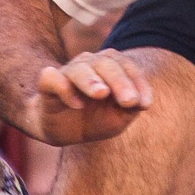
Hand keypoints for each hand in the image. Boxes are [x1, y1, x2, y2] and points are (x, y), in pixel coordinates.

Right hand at [31, 48, 153, 144]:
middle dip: (120, 82)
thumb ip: (130, 109)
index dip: (138, 83)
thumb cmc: (94, 119)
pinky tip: (76, 104)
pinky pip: (54, 78)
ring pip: (80, 68)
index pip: (127, 67)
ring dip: (92, 80)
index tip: (145, 104)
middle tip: (129, 101)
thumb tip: (138, 101)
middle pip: (106, 64)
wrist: (63, 131)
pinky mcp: (48, 82)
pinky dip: (65, 88)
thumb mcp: (117, 118)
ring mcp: (68, 71)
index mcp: (110, 67)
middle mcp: (90, 63)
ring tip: (102, 93)